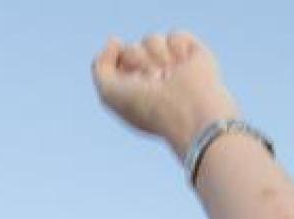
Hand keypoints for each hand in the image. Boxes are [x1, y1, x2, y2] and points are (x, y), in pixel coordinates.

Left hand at [92, 32, 239, 154]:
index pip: (116, 64)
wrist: (187, 109)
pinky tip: (184, 66)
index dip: (119, 69)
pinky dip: (178, 49)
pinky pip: (175, 35)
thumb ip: (100, 66)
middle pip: (131, 48)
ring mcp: (173, 65)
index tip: (131, 84)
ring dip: (157, 57)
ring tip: (169, 75)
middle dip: (138, 62)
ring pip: (151, 39)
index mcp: (132, 89)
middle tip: (153, 81)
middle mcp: (151, 77)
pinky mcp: (193, 54)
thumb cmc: (147, 106)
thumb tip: (115, 41)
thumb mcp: (109, 92)